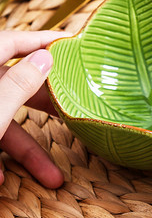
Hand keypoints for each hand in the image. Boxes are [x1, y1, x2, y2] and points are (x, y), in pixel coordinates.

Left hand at [0, 31, 69, 188]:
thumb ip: (18, 84)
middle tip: (77, 105)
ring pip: (7, 122)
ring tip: (52, 175)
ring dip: (27, 151)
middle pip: (19, 84)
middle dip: (50, 102)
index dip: (45, 39)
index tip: (73, 42)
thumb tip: (46, 57)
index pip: (16, 41)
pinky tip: (1, 178)